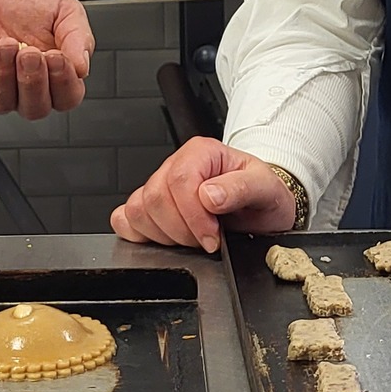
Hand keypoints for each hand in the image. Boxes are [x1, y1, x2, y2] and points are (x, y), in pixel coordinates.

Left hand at [0, 0, 93, 118]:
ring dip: (4, 73)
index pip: (66, 97)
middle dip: (33, 81)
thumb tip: (83, 66)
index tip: (58, 57)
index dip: (64, 83)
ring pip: (1, 102)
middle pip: (34, 108)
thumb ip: (78, 35)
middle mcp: (23, 87)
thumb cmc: (22, 1)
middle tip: (31, 53)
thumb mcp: (63, 9)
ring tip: (6, 43)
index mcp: (53, 75)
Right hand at [111, 137, 298, 252]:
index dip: (193, 216)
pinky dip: (140, 235)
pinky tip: (168, 238)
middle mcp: (175, 165)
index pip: (179, 181)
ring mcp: (158, 186)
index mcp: (201, 152)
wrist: (262, 210)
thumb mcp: (265, 189)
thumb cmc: (262, 196)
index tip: (213, 237)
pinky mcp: (148, 208)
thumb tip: (209, 195)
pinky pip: (124, 219)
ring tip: (193, 237)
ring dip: (165, 235)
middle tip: (208, 239)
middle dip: (182, 230)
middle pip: (154, 198)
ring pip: (138, 211)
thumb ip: (241, 188)